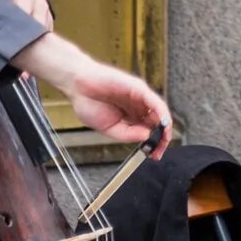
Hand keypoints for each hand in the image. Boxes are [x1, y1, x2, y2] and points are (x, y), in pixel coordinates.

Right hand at [14, 32, 170, 153]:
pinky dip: (161, 113)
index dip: (154, 143)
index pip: (148, 131)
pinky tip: (162, 123)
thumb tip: (146, 137)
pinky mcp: (138, 88)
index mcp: (131, 116)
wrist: (76, 85)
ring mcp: (139, 97)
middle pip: (157, 123)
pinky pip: (154, 101)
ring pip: (159, 112)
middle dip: (161, 138)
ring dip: (164, 127)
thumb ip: (127, 134)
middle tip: (159, 150)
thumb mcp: (108, 128)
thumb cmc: (88, 102)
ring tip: (163, 140)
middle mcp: (137, 106)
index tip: (155, 154)